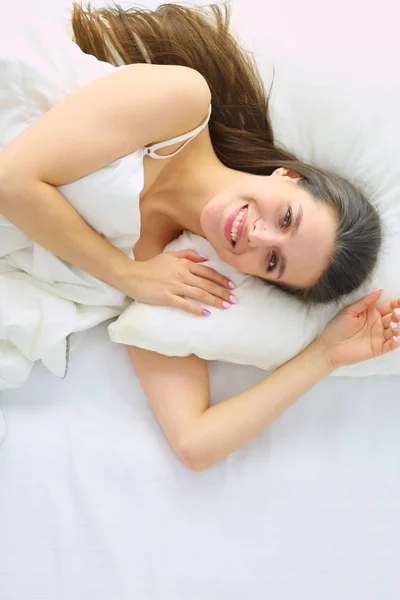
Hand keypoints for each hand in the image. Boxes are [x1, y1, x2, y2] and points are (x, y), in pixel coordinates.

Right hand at [121, 249, 236, 315]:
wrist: (131, 275)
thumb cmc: (150, 266)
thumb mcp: (170, 255)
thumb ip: (188, 254)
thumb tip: (205, 258)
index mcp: (184, 264)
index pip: (207, 272)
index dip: (221, 279)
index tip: (232, 286)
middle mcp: (182, 274)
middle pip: (207, 284)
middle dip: (222, 292)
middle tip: (234, 300)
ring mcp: (174, 286)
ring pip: (199, 294)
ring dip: (214, 301)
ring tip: (226, 306)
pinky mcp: (167, 297)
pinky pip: (185, 304)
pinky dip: (196, 309)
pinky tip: (206, 314)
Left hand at [319, 288, 399, 368]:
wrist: (329, 347)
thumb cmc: (337, 327)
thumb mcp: (350, 311)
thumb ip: (365, 302)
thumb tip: (380, 289)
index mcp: (372, 313)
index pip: (389, 307)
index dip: (396, 304)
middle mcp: (378, 324)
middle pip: (394, 318)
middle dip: (398, 315)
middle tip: (396, 313)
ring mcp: (379, 337)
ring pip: (395, 331)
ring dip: (397, 328)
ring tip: (392, 325)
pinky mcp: (378, 349)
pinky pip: (391, 346)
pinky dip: (395, 342)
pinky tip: (394, 338)